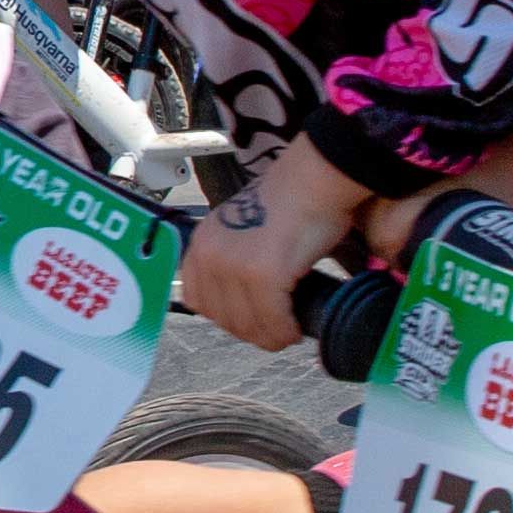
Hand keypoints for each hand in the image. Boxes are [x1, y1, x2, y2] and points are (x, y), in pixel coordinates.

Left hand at [176, 158, 363, 352]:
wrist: (314, 178)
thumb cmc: (289, 199)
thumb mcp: (240, 227)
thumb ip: (232, 258)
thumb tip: (243, 299)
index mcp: (201, 243)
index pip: (198, 301)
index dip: (226, 316)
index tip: (250, 318)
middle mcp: (210, 256)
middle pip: (224, 319)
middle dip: (253, 331)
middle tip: (276, 329)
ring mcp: (234, 266)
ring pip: (248, 326)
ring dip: (270, 335)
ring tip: (288, 329)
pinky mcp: (263, 275)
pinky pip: (272, 321)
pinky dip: (285, 331)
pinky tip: (297, 328)